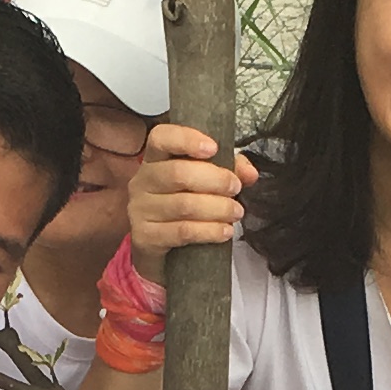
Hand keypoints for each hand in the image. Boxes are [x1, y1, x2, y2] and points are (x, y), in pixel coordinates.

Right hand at [121, 127, 249, 257]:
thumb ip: (228, 170)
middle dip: (215, 180)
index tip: (213, 148)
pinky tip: (225, 231)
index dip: (186, 139)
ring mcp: (141, 210)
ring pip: (184, 205)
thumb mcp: (203, 182)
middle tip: (236, 187)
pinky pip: (182, 231)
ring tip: (236, 212)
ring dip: (218, 208)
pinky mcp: (146, 237)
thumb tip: (249, 173)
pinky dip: (209, 231)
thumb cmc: (182, 207)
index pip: (161, 138)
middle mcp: (143, 181)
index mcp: (155, 159)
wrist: (157, 252)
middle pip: (178, 173)